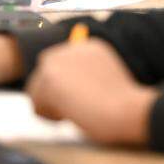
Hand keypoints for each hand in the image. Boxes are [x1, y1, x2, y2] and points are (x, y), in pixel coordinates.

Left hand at [25, 39, 156, 146]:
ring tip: (73, 113)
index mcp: (90, 47)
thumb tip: (60, 91)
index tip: (80, 100)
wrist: (128, 108)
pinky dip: (48, 115)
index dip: (66, 85)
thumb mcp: (105, 84)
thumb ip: (85, 79)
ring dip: (51, 105)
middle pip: (46, 69)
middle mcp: (73, 48)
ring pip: (38, 87)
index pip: (63, 63)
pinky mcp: (50, 76)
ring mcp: (61, 59)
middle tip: (72, 109)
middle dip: (53, 92)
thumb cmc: (123, 105)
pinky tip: (69, 116)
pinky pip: (36, 102)